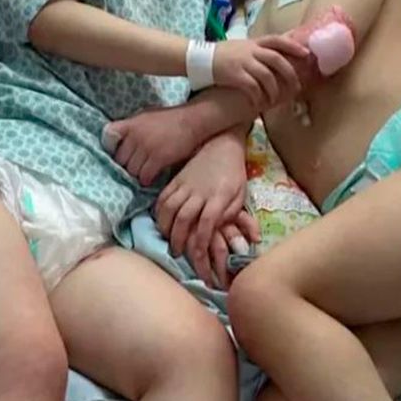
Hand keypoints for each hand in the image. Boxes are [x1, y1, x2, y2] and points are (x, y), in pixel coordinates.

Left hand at [105, 106, 200, 185]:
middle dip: (125, 165)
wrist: (193, 121)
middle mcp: (135, 135)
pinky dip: (146, 179)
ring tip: (142, 173)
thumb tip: (118, 137)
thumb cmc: (170, 119)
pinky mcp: (158, 158)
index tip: (118, 153)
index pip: (108, 136)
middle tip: (133, 168)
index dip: (111, 148)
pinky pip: (144, 175)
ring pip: (131, 170)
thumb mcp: (146, 115)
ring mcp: (146, 147)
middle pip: (120, 159)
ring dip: (136, 174)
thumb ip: (132, 126)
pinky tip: (150, 178)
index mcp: (131, 123)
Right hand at [155, 132, 260, 284]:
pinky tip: (161, 222)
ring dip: (166, 227)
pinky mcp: (176, 179)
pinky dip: (159, 212)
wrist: (221, 143)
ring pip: (170, 208)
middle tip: (177, 254)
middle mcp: (200, 192)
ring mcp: (185, 184)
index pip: (206, 224)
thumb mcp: (240, 195)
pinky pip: (163, 197)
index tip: (197, 257)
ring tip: (167, 240)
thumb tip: (230, 234)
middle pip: (185, 219)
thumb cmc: (233, 173)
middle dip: (179, 240)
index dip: (200, 243)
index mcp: (219, 197)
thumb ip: (233, 215)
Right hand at [212, 36, 308, 107]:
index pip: (277, 40)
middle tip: (296, 86)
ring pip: (267, 76)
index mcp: (253, 42)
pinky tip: (258, 103)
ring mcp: (243, 62)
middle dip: (289, 74)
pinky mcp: (235, 75)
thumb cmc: (221, 55)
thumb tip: (276, 56)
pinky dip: (258, 96)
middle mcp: (250, 50)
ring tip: (275, 100)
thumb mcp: (241, 46)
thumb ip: (257, 50)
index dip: (293, 46)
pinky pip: (252, 87)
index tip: (306, 54)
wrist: (199, 58)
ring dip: (274, 90)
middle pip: (277, 60)